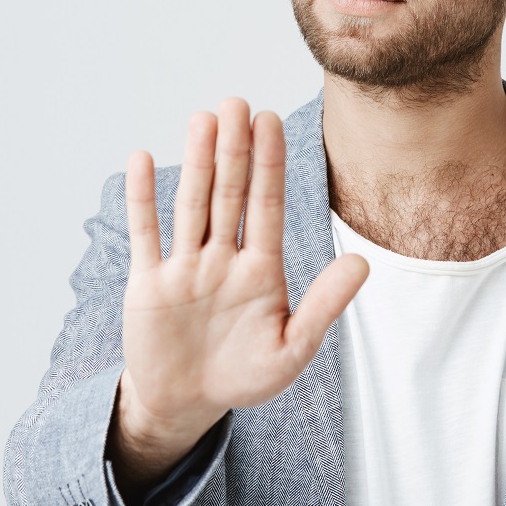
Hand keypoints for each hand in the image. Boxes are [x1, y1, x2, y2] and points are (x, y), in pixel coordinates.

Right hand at [111, 98, 368, 491]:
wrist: (188, 404)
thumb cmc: (244, 376)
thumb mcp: (291, 348)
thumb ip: (323, 305)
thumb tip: (362, 263)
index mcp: (261, 269)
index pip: (265, 206)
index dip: (269, 163)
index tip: (270, 121)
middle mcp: (222, 258)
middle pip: (229, 194)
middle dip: (234, 149)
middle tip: (236, 102)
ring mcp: (184, 267)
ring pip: (191, 205)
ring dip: (196, 163)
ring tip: (201, 120)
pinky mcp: (148, 283)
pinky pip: (145, 234)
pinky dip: (142, 199)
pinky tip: (144, 159)